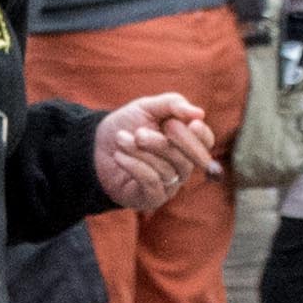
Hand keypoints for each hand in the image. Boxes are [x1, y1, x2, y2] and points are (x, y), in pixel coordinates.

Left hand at [95, 95, 214, 206]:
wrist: (96, 147)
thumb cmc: (127, 126)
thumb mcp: (147, 107)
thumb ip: (172, 104)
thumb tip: (199, 114)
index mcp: (186, 142)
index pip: (206, 141)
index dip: (198, 135)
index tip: (182, 123)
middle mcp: (183, 165)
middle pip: (188, 159)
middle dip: (162, 144)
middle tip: (139, 133)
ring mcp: (170, 185)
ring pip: (166, 170)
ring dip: (140, 152)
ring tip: (120, 139)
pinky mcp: (153, 198)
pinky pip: (152, 182)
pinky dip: (134, 166)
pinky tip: (119, 156)